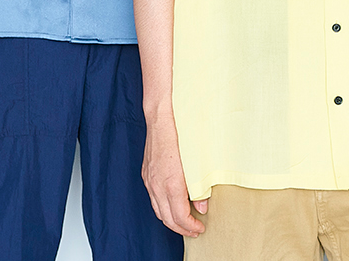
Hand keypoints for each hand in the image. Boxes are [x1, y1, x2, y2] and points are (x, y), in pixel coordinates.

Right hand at [142, 112, 205, 236]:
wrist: (162, 117)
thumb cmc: (181, 135)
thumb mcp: (198, 163)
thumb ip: (200, 188)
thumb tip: (202, 207)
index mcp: (170, 183)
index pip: (179, 216)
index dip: (191, 226)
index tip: (200, 228)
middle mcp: (157, 184)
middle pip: (167, 218)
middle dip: (181, 228)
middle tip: (195, 231)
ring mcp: (149, 180)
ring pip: (158, 210)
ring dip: (171, 220)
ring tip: (185, 222)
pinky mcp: (146, 174)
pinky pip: (153, 199)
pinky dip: (163, 208)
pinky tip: (173, 205)